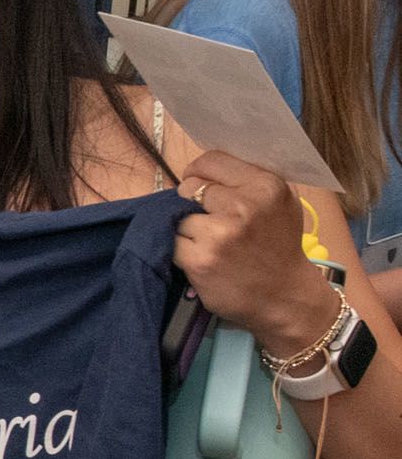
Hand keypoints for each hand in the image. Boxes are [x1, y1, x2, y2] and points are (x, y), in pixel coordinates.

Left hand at [174, 151, 341, 356]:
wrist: (286, 297)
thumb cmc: (279, 246)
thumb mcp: (279, 202)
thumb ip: (247, 179)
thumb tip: (203, 167)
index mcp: (266, 186)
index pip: (210, 161)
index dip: (200, 173)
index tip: (200, 187)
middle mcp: (244, 206)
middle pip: (188, 188)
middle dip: (192, 203)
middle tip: (209, 221)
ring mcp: (220, 234)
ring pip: (178, 217)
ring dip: (187, 229)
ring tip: (209, 242)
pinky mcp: (200, 259)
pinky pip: (172, 242)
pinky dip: (181, 250)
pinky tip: (202, 257)